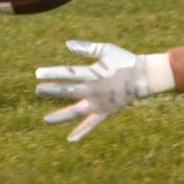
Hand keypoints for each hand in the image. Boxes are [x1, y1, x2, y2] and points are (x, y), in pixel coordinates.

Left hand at [36, 41, 166, 140]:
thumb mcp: (108, 49)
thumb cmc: (125, 61)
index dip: (52, 73)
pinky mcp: (106, 111)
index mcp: (94, 74)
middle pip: (69, 91)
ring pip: (77, 111)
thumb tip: (67, 44)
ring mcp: (99, 103)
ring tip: (46, 120)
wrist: (145, 77)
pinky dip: (82, 132)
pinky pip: (92, 123)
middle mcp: (94, 90)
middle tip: (38, 90)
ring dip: (61, 116)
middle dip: (52, 91)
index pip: (68, 73)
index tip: (38, 73)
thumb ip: (87, 48)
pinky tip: (70, 139)